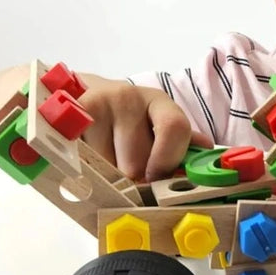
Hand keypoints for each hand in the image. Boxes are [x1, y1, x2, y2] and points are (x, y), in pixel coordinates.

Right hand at [78, 79, 211, 182]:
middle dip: (132, 179)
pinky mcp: (69, 117)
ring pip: (107, 167)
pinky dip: (84, 169)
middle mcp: (130, 97)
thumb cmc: (127, 121)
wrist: (84, 95)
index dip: (167, 161)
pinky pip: (81, 159)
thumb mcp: (156, 127)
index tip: (156, 179)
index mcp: (160, 103)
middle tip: (126, 173)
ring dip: (105, 177)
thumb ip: (178, 144)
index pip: (175, 128)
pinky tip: (86, 161)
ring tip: (103, 161)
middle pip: (137, 161)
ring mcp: (99, 104)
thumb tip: (206, 150)